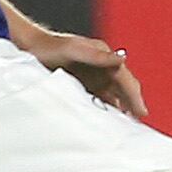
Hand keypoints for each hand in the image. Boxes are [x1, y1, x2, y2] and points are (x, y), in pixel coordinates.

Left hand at [27, 27, 146, 117]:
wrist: (29, 48)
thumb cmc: (50, 47)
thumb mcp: (75, 50)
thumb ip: (98, 56)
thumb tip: (122, 59)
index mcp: (103, 55)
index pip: (125, 78)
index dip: (135, 95)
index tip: (142, 111)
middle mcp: (102, 65)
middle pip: (123, 86)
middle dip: (133, 102)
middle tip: (139, 121)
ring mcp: (93, 75)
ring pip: (114, 93)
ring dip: (122, 106)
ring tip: (128, 124)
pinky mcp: (83, 83)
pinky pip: (100, 97)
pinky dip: (107, 107)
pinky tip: (110, 118)